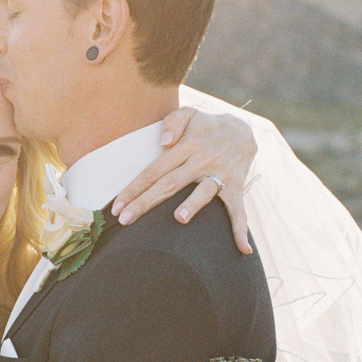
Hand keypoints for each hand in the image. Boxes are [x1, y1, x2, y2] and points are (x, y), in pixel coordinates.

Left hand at [110, 107, 256, 254]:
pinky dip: (240, 229)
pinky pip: (239, 209)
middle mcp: (202, 160)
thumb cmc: (206, 126)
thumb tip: (163, 142)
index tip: (117, 206)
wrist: (244, 130)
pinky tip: (242, 248)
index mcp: (186, 146)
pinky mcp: (236, 186)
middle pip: (170, 184)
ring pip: (204, 192)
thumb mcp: (189, 113)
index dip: (134, 188)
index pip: (154, 170)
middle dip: (146, 203)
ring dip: (193, 205)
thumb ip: (173, 122)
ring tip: (179, 219)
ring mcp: (220, 174)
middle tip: (125, 220)